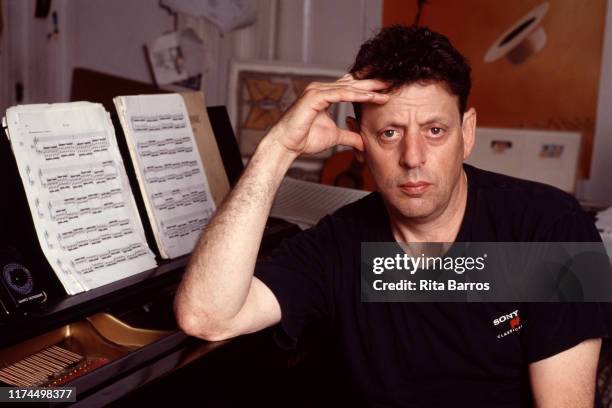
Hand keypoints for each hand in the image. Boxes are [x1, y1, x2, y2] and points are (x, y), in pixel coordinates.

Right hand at [266, 74, 388, 155]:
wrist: (287, 145)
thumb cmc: (305, 139)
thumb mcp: (334, 137)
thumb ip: (349, 136)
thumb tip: (363, 143)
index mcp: (325, 95)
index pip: (351, 86)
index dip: (368, 86)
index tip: (386, 87)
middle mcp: (321, 89)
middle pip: (352, 82)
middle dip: (372, 82)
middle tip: (392, 80)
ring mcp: (317, 90)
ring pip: (348, 87)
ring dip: (368, 88)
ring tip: (386, 88)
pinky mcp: (314, 96)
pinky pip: (340, 94)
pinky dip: (356, 95)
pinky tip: (370, 96)